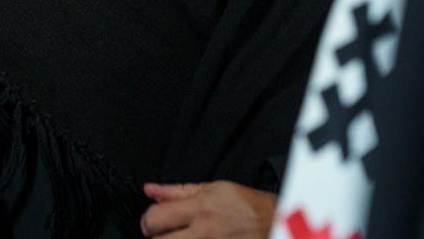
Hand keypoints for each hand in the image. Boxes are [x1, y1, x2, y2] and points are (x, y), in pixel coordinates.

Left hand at [141, 181, 276, 237]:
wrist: (274, 224)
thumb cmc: (246, 206)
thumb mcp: (214, 189)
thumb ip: (178, 191)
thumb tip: (150, 190)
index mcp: (200, 209)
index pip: (155, 218)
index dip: (148, 221)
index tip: (154, 222)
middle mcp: (203, 232)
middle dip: (156, 238)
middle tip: (163, 234)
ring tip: (179, 238)